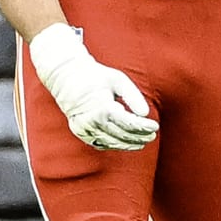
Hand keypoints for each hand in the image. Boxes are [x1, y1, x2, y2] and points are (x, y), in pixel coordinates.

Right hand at [27, 24, 158, 151]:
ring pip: (111, 142)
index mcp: (102, 107)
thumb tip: (145, 114)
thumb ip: (133, 96)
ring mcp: (84, 128)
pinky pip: (100, 143)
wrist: (66, 77)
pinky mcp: (80, 132)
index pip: (129, 123)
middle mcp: (92, 121)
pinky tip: (125, 143)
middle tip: (152, 136)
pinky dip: (114, 144)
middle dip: (139, 137)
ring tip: (142, 142)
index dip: (143, 127)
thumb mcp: (118, 80)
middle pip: (122, 135)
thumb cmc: (96, 76)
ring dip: (128, 144)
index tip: (155, 127)